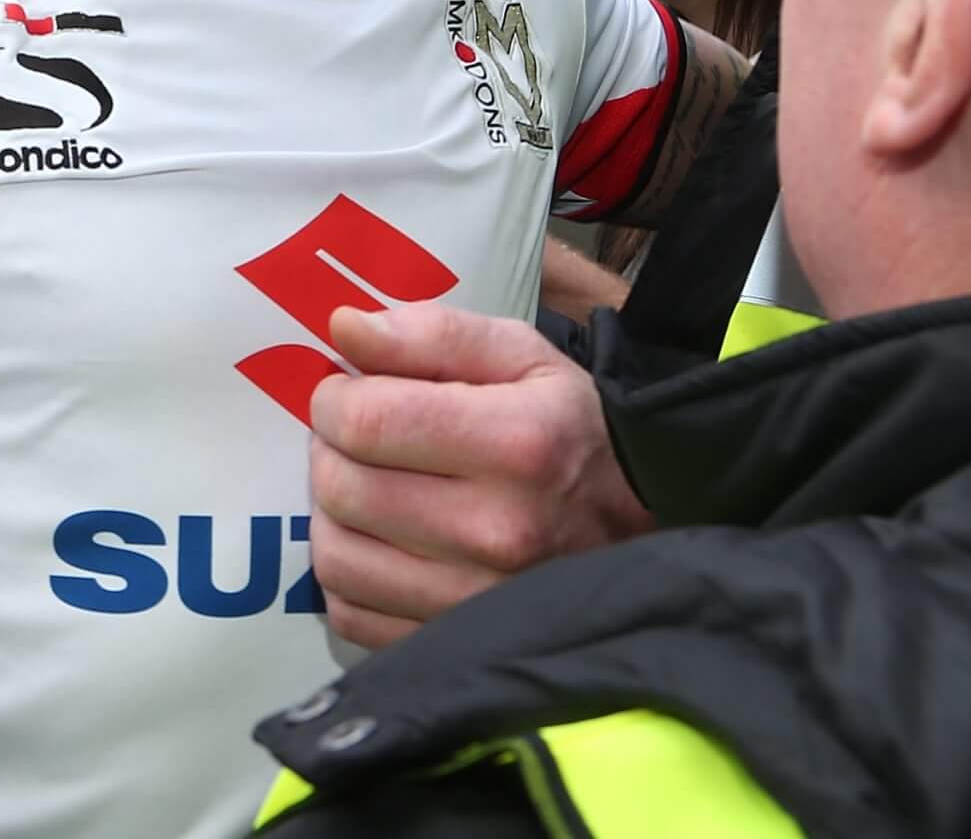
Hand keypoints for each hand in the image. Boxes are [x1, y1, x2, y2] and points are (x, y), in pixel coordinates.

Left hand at [308, 301, 651, 648]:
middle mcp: (496, 531)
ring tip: (365, 483)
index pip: (366, 421)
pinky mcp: (454, 643)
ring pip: (336, 555)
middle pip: (342, 487)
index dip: (336, 398)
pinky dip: (348, 572)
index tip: (350, 391)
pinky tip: (378, 540)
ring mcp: (475, 601)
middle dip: (330, 448)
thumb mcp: (521, 356)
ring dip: (331, 512)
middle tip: (358, 435)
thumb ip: (432, 334)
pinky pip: (352, 611)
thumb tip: (343, 328)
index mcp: (516, 444)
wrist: (640, 523)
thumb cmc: (571, 426)